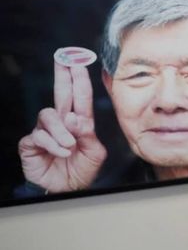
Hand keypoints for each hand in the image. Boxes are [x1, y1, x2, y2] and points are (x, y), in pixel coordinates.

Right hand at [17, 63, 106, 192]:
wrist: (68, 189)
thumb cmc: (81, 169)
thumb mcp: (94, 153)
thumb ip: (88, 134)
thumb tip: (74, 118)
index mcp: (79, 123)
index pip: (79, 97)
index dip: (79, 78)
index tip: (78, 61)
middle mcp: (61, 123)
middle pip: (60, 93)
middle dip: (63, 75)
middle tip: (64, 60)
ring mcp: (45, 131)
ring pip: (49, 115)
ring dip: (61, 131)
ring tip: (70, 145)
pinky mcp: (31, 142)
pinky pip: (40, 136)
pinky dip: (54, 145)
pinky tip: (62, 152)